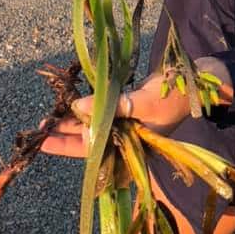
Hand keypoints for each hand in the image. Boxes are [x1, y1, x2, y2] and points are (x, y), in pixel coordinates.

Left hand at [39, 73, 192, 158]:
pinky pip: (101, 109)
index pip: (92, 151)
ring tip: (49, 115)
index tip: (43, 141)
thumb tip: (79, 106)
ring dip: (72, 118)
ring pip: (91, 124)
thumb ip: (114, 106)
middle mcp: (124, 138)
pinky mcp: (126, 107)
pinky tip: (71, 100)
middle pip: (87, 139)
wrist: (195, 82)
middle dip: (63, 133)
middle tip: (39, 126)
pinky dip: (87, 105)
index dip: (66, 146)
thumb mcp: (145, 104)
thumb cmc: (174, 98)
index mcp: (130, 147)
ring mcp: (124, 123)